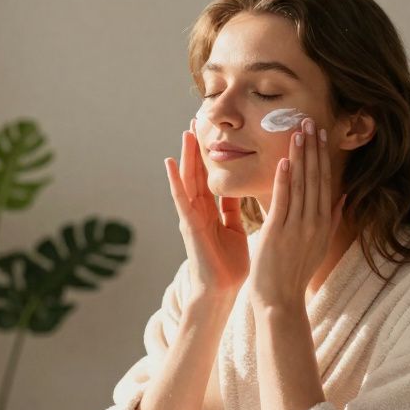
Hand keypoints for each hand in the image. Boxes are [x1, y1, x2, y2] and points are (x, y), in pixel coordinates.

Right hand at [164, 119, 248, 302]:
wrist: (222, 291)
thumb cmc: (229, 265)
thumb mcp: (235, 229)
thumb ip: (233, 210)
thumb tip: (240, 190)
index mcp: (212, 211)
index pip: (210, 176)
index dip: (211, 154)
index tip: (213, 131)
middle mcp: (199, 210)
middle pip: (197, 172)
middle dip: (197, 147)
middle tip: (197, 119)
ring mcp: (191, 216)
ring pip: (188, 179)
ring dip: (186, 156)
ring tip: (186, 132)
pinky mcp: (188, 225)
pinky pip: (180, 198)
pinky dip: (175, 181)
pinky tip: (169, 163)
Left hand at [250, 117, 346, 311]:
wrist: (280, 301)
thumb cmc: (294, 274)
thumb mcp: (319, 245)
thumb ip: (331, 220)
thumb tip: (341, 197)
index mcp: (323, 223)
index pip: (325, 182)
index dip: (323, 156)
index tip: (321, 134)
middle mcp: (314, 222)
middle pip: (316, 178)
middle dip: (313, 149)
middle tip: (310, 121)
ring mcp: (297, 227)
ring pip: (301, 185)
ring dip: (300, 157)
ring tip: (298, 132)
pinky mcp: (278, 233)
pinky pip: (283, 201)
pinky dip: (285, 180)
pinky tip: (285, 161)